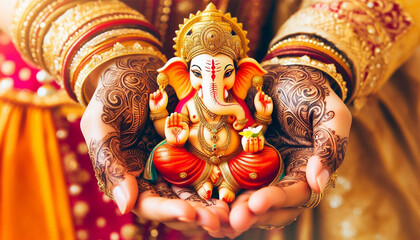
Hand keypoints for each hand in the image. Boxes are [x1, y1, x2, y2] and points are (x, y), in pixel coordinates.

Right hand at [80, 55, 223, 233]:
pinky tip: (235, 190)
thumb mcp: (101, 123)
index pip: (147, 204)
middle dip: (197, 215)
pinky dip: (219, 183)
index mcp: (127, 176)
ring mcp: (172, 164)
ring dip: (211, 206)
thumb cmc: (111, 94)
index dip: (168, 213)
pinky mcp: (189, 151)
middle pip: (174, 205)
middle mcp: (151, 176)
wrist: (132, 68)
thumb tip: (125, 207)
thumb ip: (109, 162)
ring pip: (192, 194)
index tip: (191, 213)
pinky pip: (205, 170)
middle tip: (221, 220)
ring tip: (232, 212)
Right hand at [165, 112, 188, 144]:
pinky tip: (168, 117)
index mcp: (180, 127)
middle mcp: (175, 127)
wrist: (177, 143)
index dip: (179, 117)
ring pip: (171, 121)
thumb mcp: (186, 130)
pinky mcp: (167, 130)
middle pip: (175, 120)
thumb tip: (180, 122)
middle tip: (175, 112)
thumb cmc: (183, 138)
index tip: (179, 114)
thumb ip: (185, 125)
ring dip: (171, 117)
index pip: (179, 121)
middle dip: (175, 116)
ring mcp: (171, 128)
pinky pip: (167, 124)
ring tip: (172, 114)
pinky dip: (167, 121)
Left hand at [229, 64, 351, 233]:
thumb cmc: (311, 93)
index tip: (257, 203)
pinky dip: (215, 191)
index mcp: (305, 170)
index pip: (294, 193)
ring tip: (212, 220)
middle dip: (250, 215)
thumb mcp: (330, 113)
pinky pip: (226, 178)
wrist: (284, 77)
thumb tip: (318, 184)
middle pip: (268, 206)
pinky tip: (201, 198)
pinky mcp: (237, 159)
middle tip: (231, 220)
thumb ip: (329, 146)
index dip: (276, 200)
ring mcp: (257, 169)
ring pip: (245, 198)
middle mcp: (281, 176)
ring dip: (230, 211)